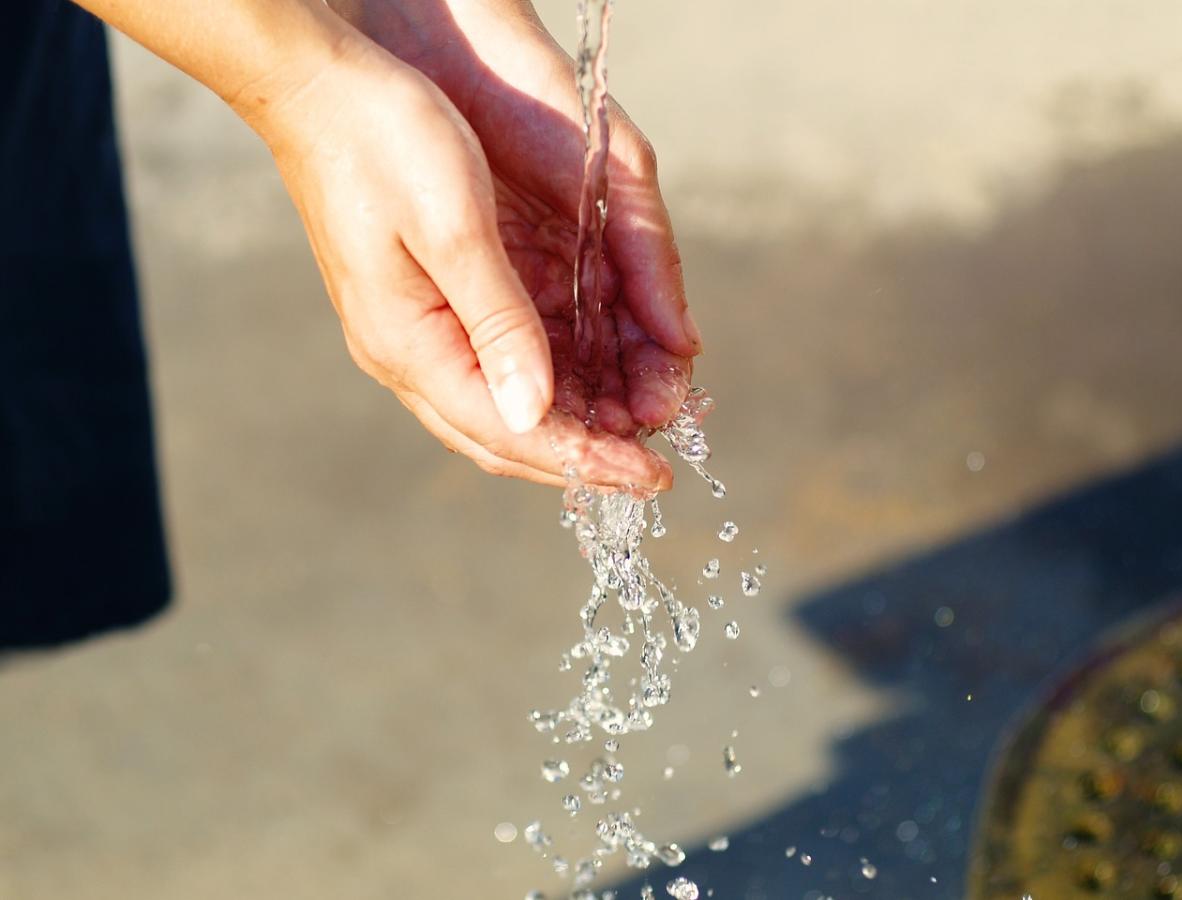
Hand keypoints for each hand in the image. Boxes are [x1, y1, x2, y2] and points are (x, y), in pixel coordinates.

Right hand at [265, 6, 700, 489]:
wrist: (318, 88)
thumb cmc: (383, 140)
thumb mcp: (455, 228)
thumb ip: (498, 324)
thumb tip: (534, 413)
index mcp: (409, 344)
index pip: (509, 431)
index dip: (585, 460)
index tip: (651, 478)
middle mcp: (405, 354)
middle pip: (502, 437)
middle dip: (580, 459)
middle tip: (650, 471)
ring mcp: (408, 334)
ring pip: (497, 410)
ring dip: (567, 428)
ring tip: (632, 430)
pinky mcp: (422, 308)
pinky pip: (489, 371)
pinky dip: (544, 388)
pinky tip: (587, 384)